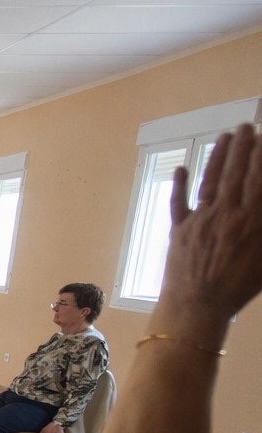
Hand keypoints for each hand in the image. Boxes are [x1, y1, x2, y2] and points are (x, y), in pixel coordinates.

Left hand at [167, 123, 261, 320]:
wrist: (197, 306)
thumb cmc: (239, 287)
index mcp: (252, 219)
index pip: (259, 178)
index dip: (261, 156)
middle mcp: (226, 213)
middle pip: (236, 173)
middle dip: (242, 147)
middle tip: (245, 126)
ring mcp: (201, 219)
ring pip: (211, 180)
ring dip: (217, 156)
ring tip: (224, 137)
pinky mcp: (179, 230)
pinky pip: (178, 202)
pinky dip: (179, 184)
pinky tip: (181, 168)